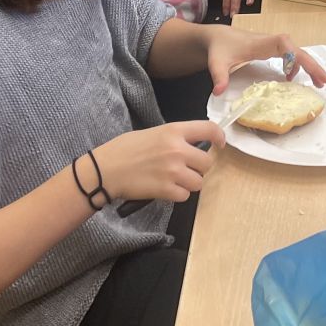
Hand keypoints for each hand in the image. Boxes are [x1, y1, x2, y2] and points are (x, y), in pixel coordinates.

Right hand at [93, 121, 223, 204]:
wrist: (106, 169)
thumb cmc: (125, 149)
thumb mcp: (153, 133)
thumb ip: (174, 138)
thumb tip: (192, 146)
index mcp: (174, 131)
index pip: (209, 129)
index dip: (219, 137)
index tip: (219, 144)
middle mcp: (177, 150)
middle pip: (207, 162)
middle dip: (199, 168)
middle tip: (186, 169)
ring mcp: (173, 171)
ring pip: (198, 182)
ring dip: (189, 183)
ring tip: (174, 180)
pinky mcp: (166, 190)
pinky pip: (185, 196)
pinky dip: (177, 195)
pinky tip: (165, 189)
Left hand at [205, 28, 325, 93]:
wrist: (217, 37)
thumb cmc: (219, 48)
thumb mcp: (216, 63)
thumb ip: (219, 77)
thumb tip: (219, 92)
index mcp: (261, 43)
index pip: (283, 43)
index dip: (293, 54)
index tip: (298, 70)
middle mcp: (272, 42)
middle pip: (297, 51)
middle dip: (312, 65)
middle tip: (325, 81)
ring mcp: (274, 46)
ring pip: (297, 54)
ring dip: (309, 67)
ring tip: (319, 83)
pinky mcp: (272, 50)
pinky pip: (291, 57)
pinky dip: (298, 67)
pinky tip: (293, 79)